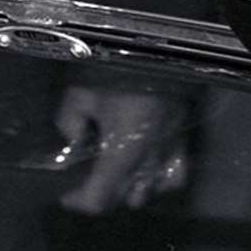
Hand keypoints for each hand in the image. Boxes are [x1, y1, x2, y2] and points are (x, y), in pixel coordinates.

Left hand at [53, 84, 190, 215]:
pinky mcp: (185, 140)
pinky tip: (147, 169)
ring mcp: (170, 151)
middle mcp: (148, 159)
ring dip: (129, 189)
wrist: (162, 49)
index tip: (66, 192)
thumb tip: (72, 142)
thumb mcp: (81, 94)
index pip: (98, 199)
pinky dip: (160, 180)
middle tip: (86, 179)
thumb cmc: (119, 71)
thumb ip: (69, 122)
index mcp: (123, 152)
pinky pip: (176, 176)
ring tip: (116, 173)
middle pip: (121, 199)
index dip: (78, 201)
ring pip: (149, 192)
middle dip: (101, 194)